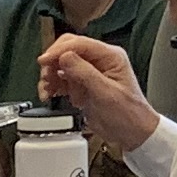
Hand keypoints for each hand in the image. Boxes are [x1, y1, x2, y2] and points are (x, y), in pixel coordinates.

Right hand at [33, 32, 156, 154]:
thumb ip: (84, 73)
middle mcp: (100, 61)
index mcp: (111, 56)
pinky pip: (62, 78)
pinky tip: (51, 94)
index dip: (59, 50)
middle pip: (67, 50)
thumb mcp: (105, 93)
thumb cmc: (129, 114)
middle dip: (53, 62)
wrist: (132, 133)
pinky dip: (53, 85)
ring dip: (50, 75)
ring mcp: (90, 72)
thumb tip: (65, 57)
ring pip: (62, 64)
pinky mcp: (83, 84)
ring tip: (47, 90)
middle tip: (45, 77)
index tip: (45, 61)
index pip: (79, 43)